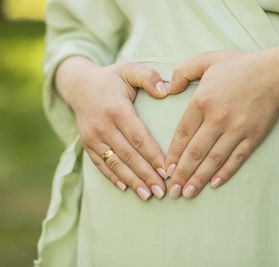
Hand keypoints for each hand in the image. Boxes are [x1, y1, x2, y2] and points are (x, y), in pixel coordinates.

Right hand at [55, 56, 169, 200]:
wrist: (79, 85)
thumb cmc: (111, 79)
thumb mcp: (129, 69)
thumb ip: (148, 77)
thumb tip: (165, 92)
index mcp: (117, 110)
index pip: (139, 137)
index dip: (153, 155)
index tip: (167, 171)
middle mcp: (103, 126)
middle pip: (128, 155)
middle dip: (146, 175)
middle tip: (162, 192)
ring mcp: (93, 137)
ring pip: (115, 163)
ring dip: (132, 181)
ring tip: (147, 196)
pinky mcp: (87, 144)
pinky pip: (100, 164)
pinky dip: (112, 178)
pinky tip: (125, 189)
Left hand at [165, 49, 278, 198]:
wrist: (275, 74)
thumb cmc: (239, 66)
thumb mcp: (206, 60)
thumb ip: (182, 71)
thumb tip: (167, 90)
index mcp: (202, 101)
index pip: (182, 134)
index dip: (172, 154)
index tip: (165, 169)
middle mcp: (217, 118)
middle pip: (195, 152)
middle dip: (181, 174)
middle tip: (172, 191)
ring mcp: (236, 129)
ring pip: (213, 160)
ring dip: (199, 179)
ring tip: (188, 194)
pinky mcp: (252, 136)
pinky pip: (236, 159)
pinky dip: (224, 173)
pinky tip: (214, 184)